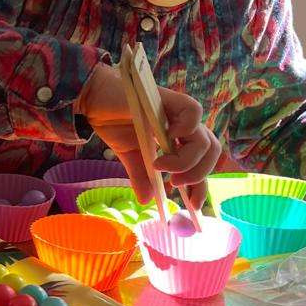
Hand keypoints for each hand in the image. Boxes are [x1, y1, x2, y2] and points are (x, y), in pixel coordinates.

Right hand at [76, 64, 220, 209]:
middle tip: (174, 183)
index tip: (194, 205)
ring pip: (204, 139)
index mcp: (178, 138)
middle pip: (211, 151)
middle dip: (197, 174)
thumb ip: (142, 176)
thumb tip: (146, 200)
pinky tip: (168, 138)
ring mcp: (179, 112)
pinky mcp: (171, 99)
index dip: (202, 184)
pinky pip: (193, 113)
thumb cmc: (113, 123)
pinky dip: (186, 129)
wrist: (94, 101)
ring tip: (161, 166)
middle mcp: (184, 125)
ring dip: (186, 160)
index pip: (201, 162)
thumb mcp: (130, 156)